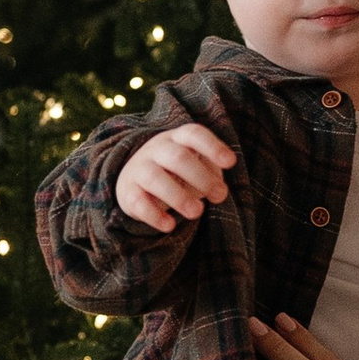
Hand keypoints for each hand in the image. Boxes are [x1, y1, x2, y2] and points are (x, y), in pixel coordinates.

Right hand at [114, 121, 232, 235]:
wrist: (134, 181)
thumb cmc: (175, 173)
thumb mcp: (194, 167)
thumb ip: (210, 175)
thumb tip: (219, 192)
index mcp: (177, 139)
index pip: (193, 134)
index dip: (213, 147)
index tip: (230, 163)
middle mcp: (156, 149)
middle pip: (177, 157)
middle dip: (201, 177)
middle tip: (220, 196)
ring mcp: (139, 169)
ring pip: (154, 178)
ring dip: (178, 196)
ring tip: (198, 212)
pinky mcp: (128, 192)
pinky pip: (138, 202)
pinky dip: (155, 216)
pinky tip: (170, 225)